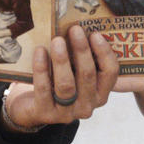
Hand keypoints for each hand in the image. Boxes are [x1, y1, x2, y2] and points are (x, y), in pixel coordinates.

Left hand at [2, 25, 120, 129]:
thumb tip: (82, 29)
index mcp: (100, 94)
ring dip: (62, 59)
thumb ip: (82, 59)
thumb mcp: (74, 74)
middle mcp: (88, 106)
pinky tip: (40, 51)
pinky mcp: (46, 114)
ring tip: (57, 40)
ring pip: (67, 84)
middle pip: (88, 75)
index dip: (104, 52)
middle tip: (74, 30)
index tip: (95, 33)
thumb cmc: (57, 84)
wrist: (33, 109)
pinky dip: (42, 68)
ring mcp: (67, 113)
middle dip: (82, 50)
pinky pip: (44, 89)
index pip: (110, 73)